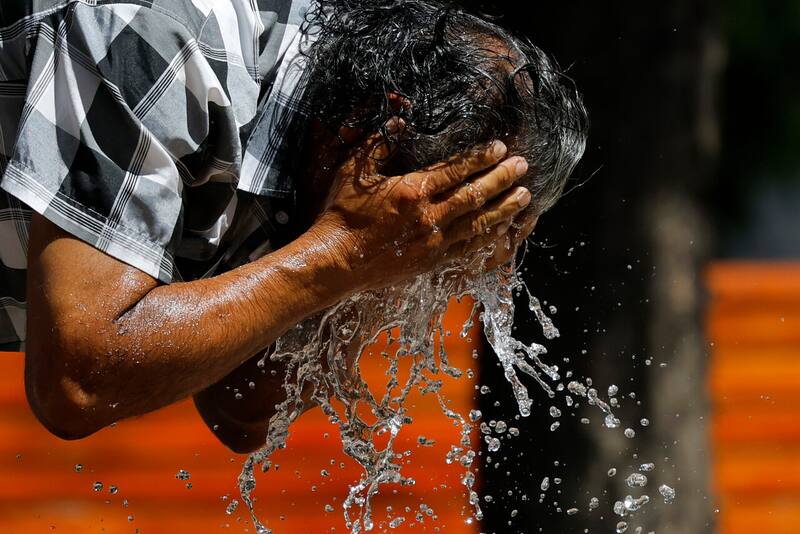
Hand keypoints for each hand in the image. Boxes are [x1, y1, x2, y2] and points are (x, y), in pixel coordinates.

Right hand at [311, 121, 532, 291]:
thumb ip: (379, 142)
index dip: (481, 158)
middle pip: (475, 195)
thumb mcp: (354, 170)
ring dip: (505, 208)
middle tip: (523, 166)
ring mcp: (433, 243)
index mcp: (411, 191)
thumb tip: (401, 117)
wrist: (335, 262)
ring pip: (479, 223)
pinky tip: (504, 229)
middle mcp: (428, 217)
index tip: (500, 148)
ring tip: (525, 196)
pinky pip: (469, 249)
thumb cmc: (341, 214)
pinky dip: (490, 238)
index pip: (456, 170)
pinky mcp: (432, 262)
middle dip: (502, 179)